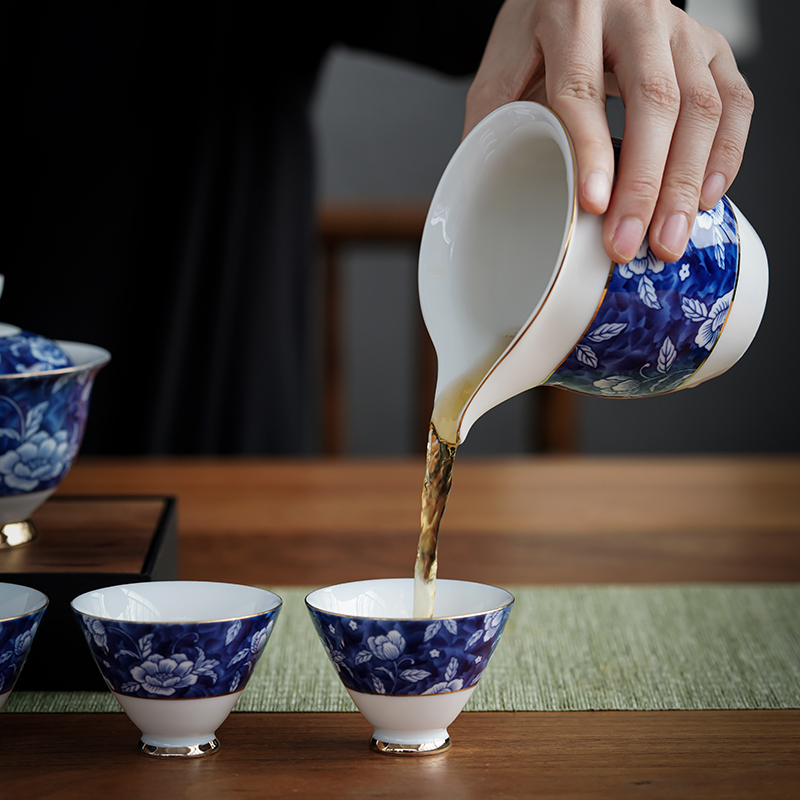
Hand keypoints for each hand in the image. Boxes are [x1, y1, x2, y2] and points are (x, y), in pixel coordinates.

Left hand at [464, 0, 753, 263]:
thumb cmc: (538, 32)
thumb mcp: (502, 67)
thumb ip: (492, 122)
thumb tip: (481, 195)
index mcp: (569, 15)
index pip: (582, 88)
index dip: (590, 150)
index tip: (593, 205)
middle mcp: (633, 14)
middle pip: (654, 100)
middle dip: (646, 183)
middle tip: (631, 245)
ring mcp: (679, 29)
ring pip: (700, 105)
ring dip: (687, 181)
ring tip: (669, 239)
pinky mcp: (709, 45)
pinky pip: (734, 99)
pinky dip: (727, 152)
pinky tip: (708, 196)